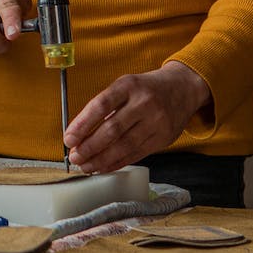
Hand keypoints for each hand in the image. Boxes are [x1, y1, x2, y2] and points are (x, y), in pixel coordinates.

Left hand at [64, 62, 212, 173]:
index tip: (68, 138)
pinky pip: (136, 154)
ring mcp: (156, 122)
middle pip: (112, 129)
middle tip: (75, 157)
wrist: (184, 88)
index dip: (82, 124)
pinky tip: (103, 167)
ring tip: (86, 166)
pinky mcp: (163, 138)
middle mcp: (144, 103)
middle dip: (90, 147)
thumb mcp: (126, 86)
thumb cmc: (146, 88)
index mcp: (129, 85)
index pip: (101, 105)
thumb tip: (80, 132)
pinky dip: (117, 163)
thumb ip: (106, 105)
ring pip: (124, 146)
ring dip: (101, 159)